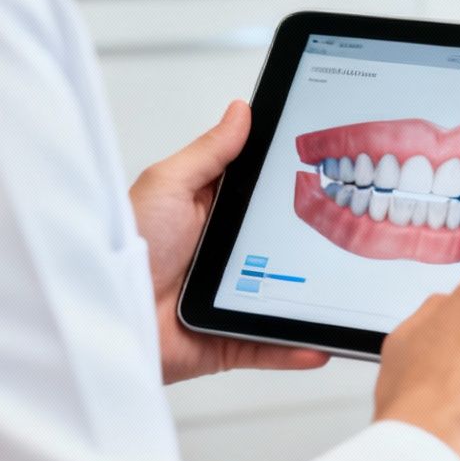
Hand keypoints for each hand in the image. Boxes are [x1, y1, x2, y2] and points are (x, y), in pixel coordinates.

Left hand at [130, 100, 329, 383]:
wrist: (105, 314)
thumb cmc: (127, 245)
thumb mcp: (168, 185)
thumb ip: (209, 152)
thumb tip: (240, 111)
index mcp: (211, 213)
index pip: (262, 195)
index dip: (295, 184)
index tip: (331, 172)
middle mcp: (225, 255)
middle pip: (283, 246)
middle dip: (316, 242)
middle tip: (355, 231)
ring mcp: (231, 298)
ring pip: (287, 297)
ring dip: (316, 299)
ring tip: (349, 293)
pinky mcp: (229, 338)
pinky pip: (271, 345)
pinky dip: (297, 349)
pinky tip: (322, 344)